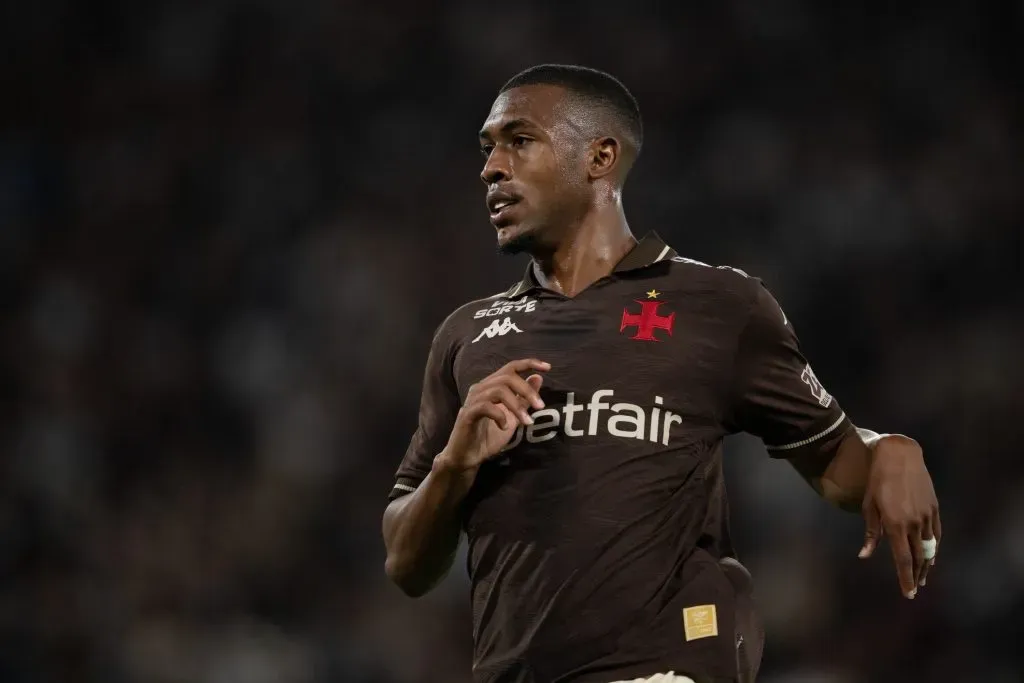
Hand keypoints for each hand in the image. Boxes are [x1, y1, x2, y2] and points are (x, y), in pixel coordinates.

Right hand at [435, 358, 549, 472]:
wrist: (468, 456)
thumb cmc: (489, 436)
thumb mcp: (513, 417)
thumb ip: (523, 399)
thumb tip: (538, 378)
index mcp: (491, 386)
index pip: (510, 367)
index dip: (529, 363)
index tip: (548, 367)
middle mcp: (481, 388)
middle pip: (507, 377)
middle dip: (527, 390)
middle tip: (540, 406)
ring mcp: (473, 400)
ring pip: (498, 390)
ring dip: (517, 405)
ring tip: (526, 422)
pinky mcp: (467, 414)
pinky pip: (485, 406)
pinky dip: (500, 416)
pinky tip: (504, 427)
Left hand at [858, 435, 940, 598]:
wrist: (900, 456)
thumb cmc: (877, 481)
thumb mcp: (868, 506)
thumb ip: (870, 533)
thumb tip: (864, 555)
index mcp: (895, 525)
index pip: (903, 560)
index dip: (905, 579)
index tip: (908, 594)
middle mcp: (913, 524)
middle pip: (918, 557)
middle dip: (916, 576)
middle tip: (914, 589)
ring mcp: (926, 516)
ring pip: (929, 548)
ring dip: (926, 564)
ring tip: (922, 577)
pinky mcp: (934, 508)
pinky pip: (936, 534)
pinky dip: (935, 548)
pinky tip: (932, 556)